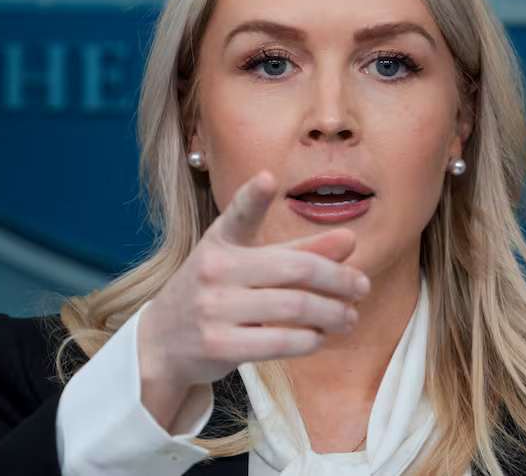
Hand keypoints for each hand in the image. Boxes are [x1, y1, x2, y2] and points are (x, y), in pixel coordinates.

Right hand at [136, 170, 368, 426]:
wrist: (163, 343)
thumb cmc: (217, 294)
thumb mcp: (248, 264)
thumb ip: (300, 252)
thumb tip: (350, 241)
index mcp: (221, 241)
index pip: (238, 215)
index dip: (252, 197)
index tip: (268, 179)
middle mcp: (214, 269)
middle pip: (295, 269)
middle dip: (339, 279)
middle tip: (362, 287)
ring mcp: (213, 308)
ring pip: (294, 307)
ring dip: (333, 314)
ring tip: (350, 318)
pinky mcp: (217, 345)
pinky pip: (279, 342)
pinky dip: (309, 340)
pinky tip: (320, 338)